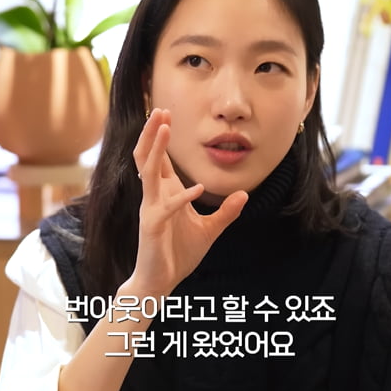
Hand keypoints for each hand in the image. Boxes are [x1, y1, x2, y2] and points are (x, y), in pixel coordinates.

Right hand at [126, 108, 247, 296]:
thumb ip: (226, 212)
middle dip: (153, 133)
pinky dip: (182, 197)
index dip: (159, 135)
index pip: (158, 158)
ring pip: (148, 173)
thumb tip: (244, 195)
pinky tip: (197, 188)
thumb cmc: (178, 254)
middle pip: (147, 157)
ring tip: (165, 128)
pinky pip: (167, 208)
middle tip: (159, 109)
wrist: (161, 282)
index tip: (165, 112)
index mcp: (164, 194)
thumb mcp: (209, 230)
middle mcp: (154, 197)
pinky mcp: (152, 227)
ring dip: (157, 149)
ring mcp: (151, 211)